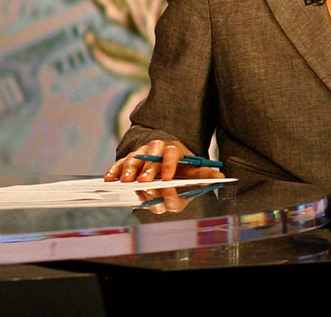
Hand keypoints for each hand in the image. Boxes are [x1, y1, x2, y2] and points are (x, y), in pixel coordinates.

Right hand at [103, 139, 225, 182]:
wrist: (164, 158)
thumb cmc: (180, 167)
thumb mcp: (192, 169)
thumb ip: (204, 174)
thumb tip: (220, 176)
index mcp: (173, 148)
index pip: (171, 152)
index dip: (169, 164)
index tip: (168, 178)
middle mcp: (155, 149)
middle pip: (150, 156)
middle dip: (147, 170)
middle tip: (144, 182)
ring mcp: (139, 154)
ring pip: (133, 159)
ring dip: (129, 170)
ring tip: (126, 181)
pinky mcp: (126, 161)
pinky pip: (118, 164)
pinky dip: (114, 171)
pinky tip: (109, 180)